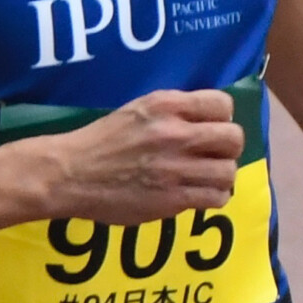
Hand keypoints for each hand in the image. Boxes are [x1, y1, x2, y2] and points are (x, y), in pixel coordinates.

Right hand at [45, 90, 243, 223]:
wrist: (70, 173)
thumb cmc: (102, 140)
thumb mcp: (139, 110)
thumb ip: (175, 112)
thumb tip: (209, 120)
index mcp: (166, 106)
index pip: (222, 104)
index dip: (222, 118)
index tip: (211, 129)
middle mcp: (175, 134)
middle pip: (233, 138)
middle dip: (228, 147)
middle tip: (214, 155)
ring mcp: (175, 168)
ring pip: (228, 171)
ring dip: (221, 176)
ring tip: (207, 178)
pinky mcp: (171, 198)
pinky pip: (215, 198)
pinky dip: (212, 197)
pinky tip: (199, 194)